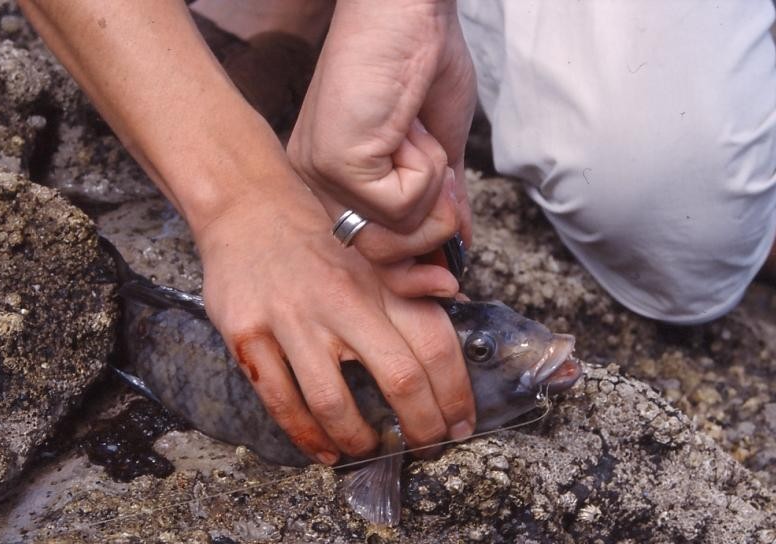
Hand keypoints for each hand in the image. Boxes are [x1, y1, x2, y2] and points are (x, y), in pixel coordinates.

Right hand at [195, 182, 475, 463]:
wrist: (247, 206)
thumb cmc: (318, 240)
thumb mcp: (371, 253)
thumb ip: (413, 282)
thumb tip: (454, 294)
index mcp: (379, 282)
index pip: (435, 345)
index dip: (454, 394)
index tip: (460, 426)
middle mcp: (341, 300)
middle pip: (399, 378)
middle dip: (420, 427)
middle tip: (424, 449)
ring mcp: (291, 319)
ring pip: (334, 401)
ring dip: (359, 439)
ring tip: (369, 451)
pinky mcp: (248, 334)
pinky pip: (280, 401)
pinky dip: (306, 436)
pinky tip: (324, 451)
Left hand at [287, 0, 476, 278]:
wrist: (409, 6)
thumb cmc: (421, 62)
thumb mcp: (438, 149)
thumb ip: (439, 204)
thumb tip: (458, 250)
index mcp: (334, 184)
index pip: (367, 260)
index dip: (412, 280)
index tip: (450, 283)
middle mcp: (316, 186)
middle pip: (383, 260)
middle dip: (433, 226)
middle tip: (442, 173)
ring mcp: (321, 177)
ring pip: (398, 235)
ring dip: (432, 186)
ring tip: (417, 135)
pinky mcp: (336, 163)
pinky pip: (402, 204)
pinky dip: (426, 167)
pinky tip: (409, 126)